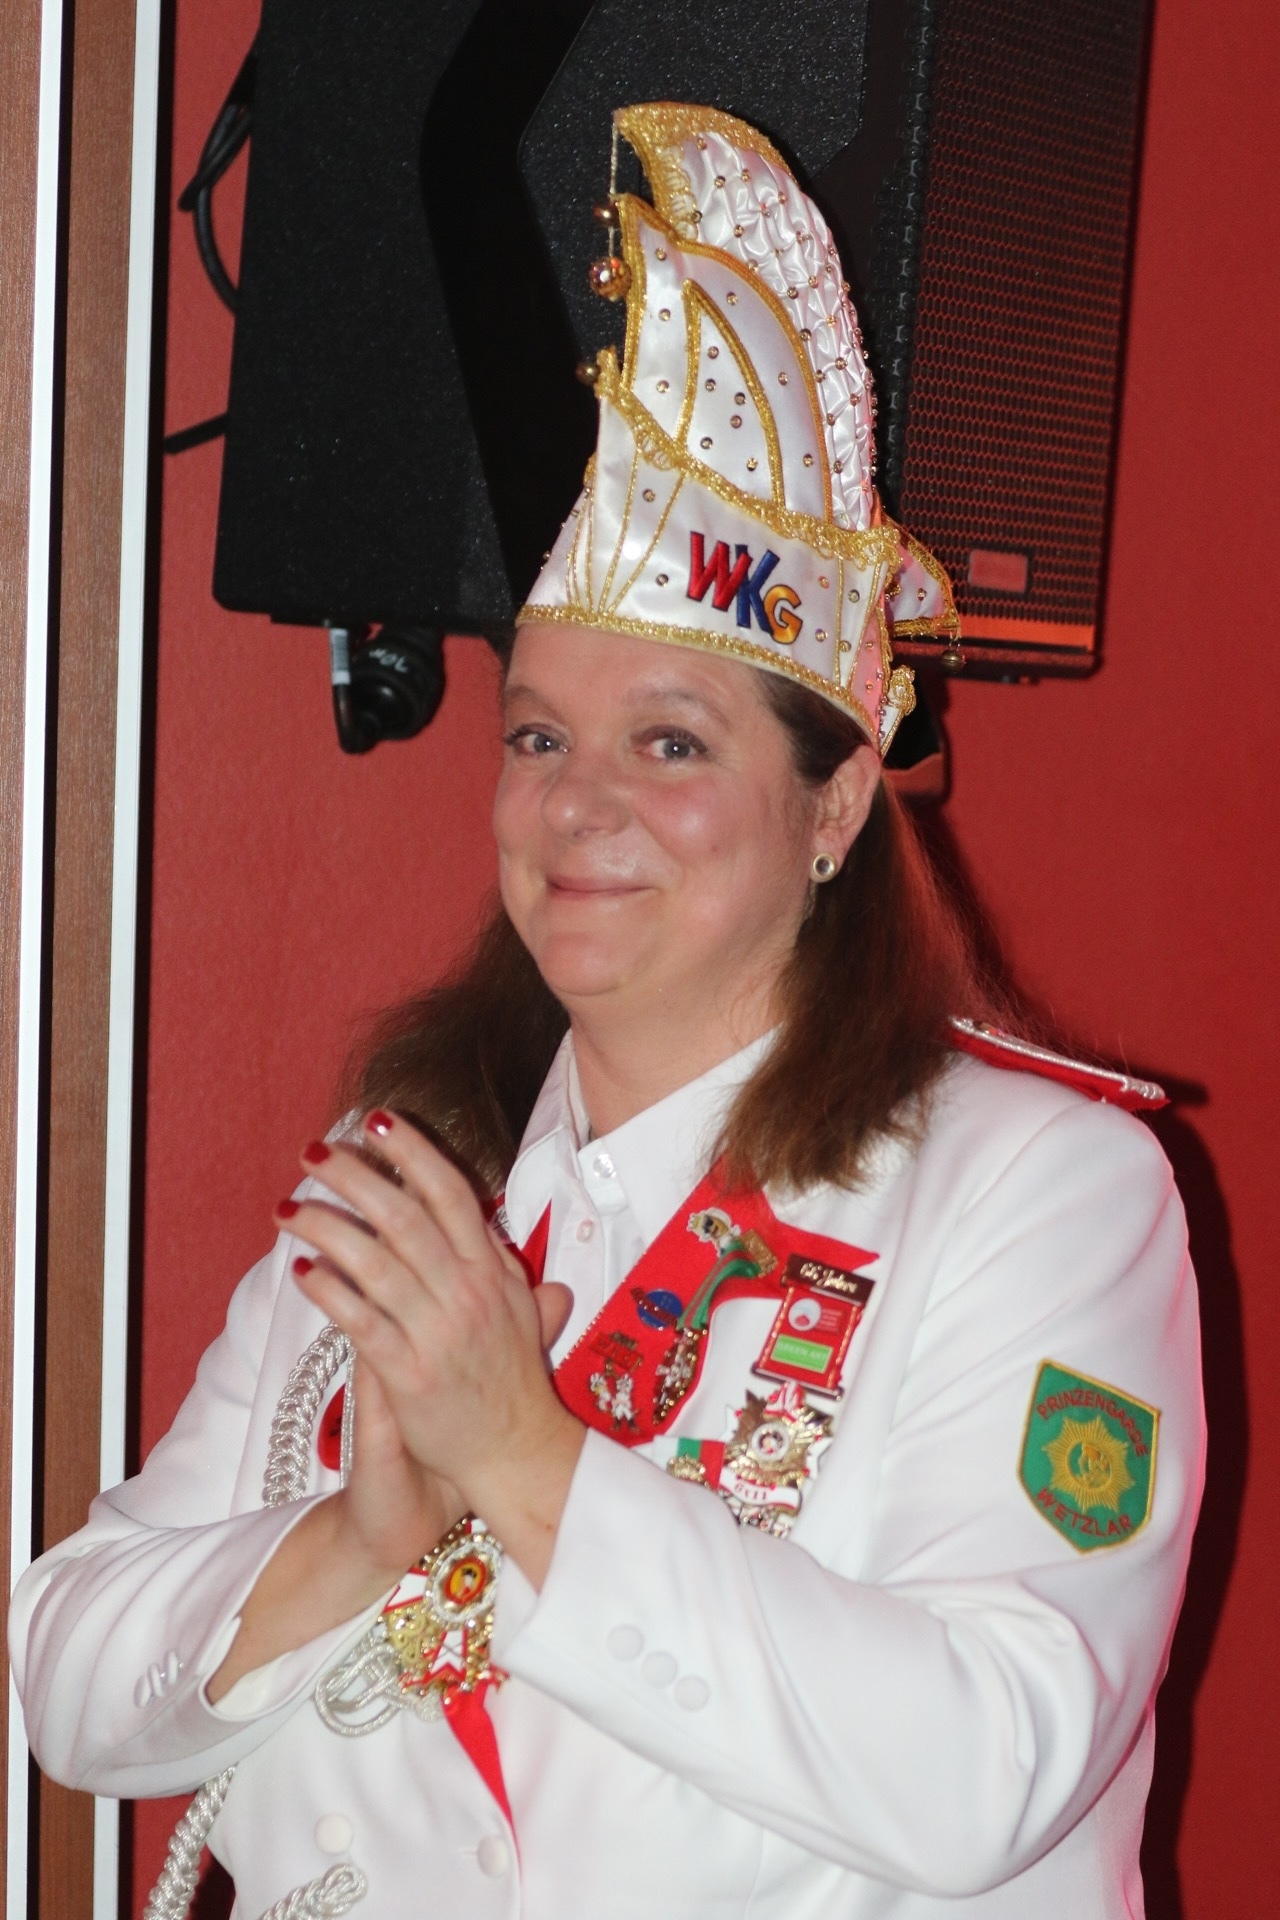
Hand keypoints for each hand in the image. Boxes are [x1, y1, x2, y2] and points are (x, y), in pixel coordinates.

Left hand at [278, 1114, 584, 1586]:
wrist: (517, 1452)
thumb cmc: (513, 1381)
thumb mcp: (521, 1312)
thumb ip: (502, 1264)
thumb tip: (487, 1224)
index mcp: (492, 1271)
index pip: (451, 1194)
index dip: (412, 1153)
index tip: (376, 1120)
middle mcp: (467, 1292)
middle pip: (404, 1216)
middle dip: (355, 1177)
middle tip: (314, 1151)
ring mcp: (439, 1331)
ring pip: (374, 1262)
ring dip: (326, 1229)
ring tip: (287, 1210)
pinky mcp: (410, 1373)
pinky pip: (361, 1321)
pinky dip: (330, 1292)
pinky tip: (302, 1272)